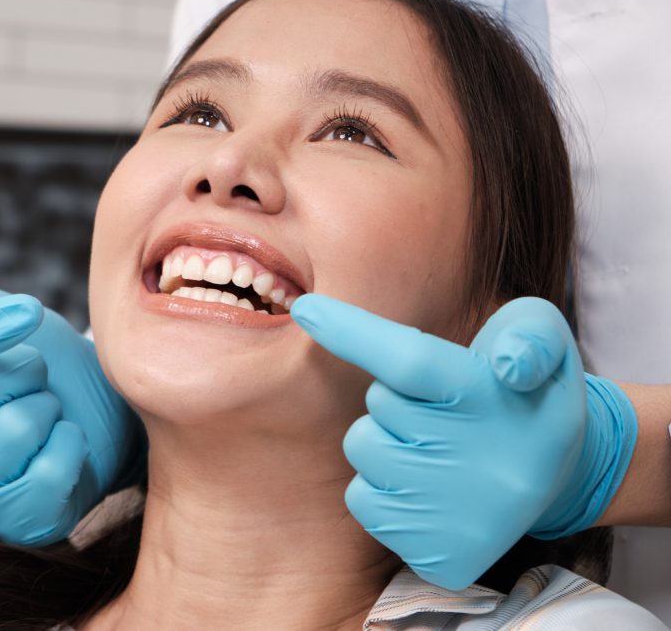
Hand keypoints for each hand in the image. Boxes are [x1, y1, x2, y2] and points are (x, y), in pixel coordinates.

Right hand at [0, 281, 139, 544]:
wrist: (78, 397)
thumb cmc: (6, 350)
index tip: (28, 309)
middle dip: (23, 370)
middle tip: (21, 381)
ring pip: (20, 428)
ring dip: (46, 406)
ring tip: (37, 412)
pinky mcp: (11, 524)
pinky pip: (51, 474)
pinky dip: (70, 445)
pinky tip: (56, 446)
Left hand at [290, 295, 636, 589]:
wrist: (559, 475)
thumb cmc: (525, 389)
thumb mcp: (542, 336)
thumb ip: (529, 334)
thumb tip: (508, 364)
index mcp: (498, 402)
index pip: (412, 361)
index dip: (352, 332)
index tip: (306, 310)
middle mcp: (480, 465)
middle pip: (381, 405)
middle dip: (398, 398)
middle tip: (442, 408)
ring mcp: (458, 516)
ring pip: (365, 451)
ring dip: (386, 441)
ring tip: (434, 446)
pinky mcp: (438, 556)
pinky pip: (363, 501)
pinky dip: (381, 488)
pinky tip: (425, 486)